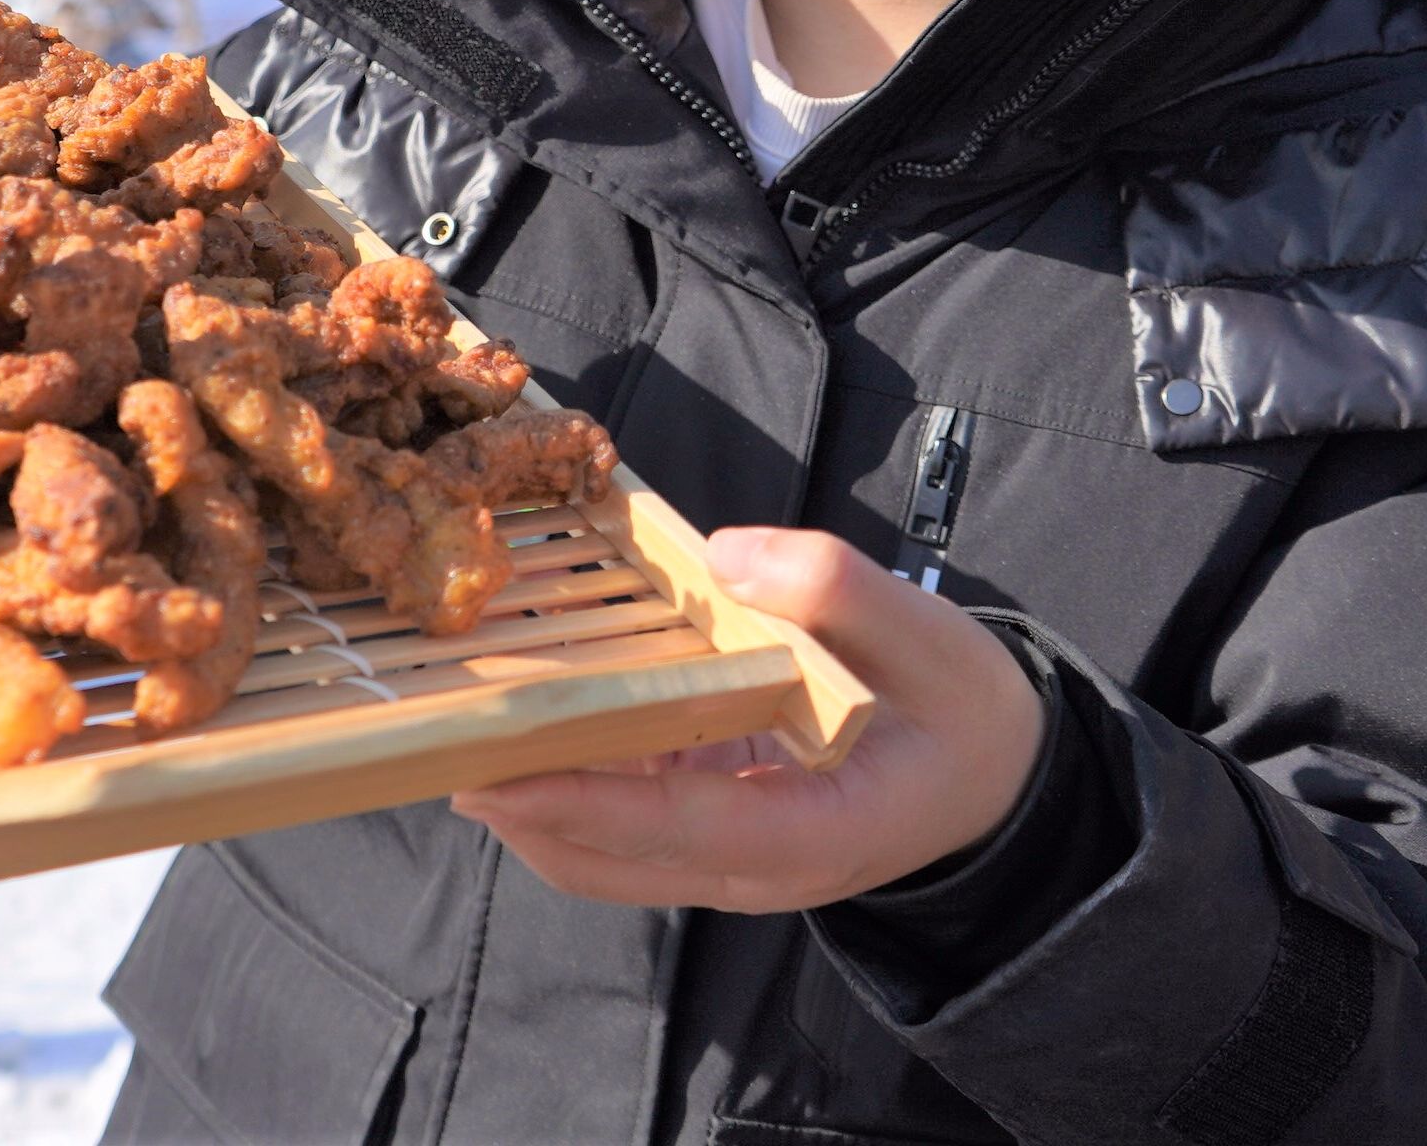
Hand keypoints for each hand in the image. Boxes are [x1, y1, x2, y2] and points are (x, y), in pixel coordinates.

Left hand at [450, 527, 1046, 912]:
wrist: (994, 777)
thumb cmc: (960, 710)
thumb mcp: (930, 638)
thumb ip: (838, 590)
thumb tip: (729, 556)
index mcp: (817, 833)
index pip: (682, 829)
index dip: (585, 803)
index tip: (497, 773)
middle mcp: (756, 869)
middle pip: (608, 859)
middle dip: (517, 804)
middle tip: (432, 740)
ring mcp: (725, 861)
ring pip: (597, 854)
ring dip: (523, 798)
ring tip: (450, 728)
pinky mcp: (707, 833)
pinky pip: (616, 824)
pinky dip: (560, 781)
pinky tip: (521, 720)